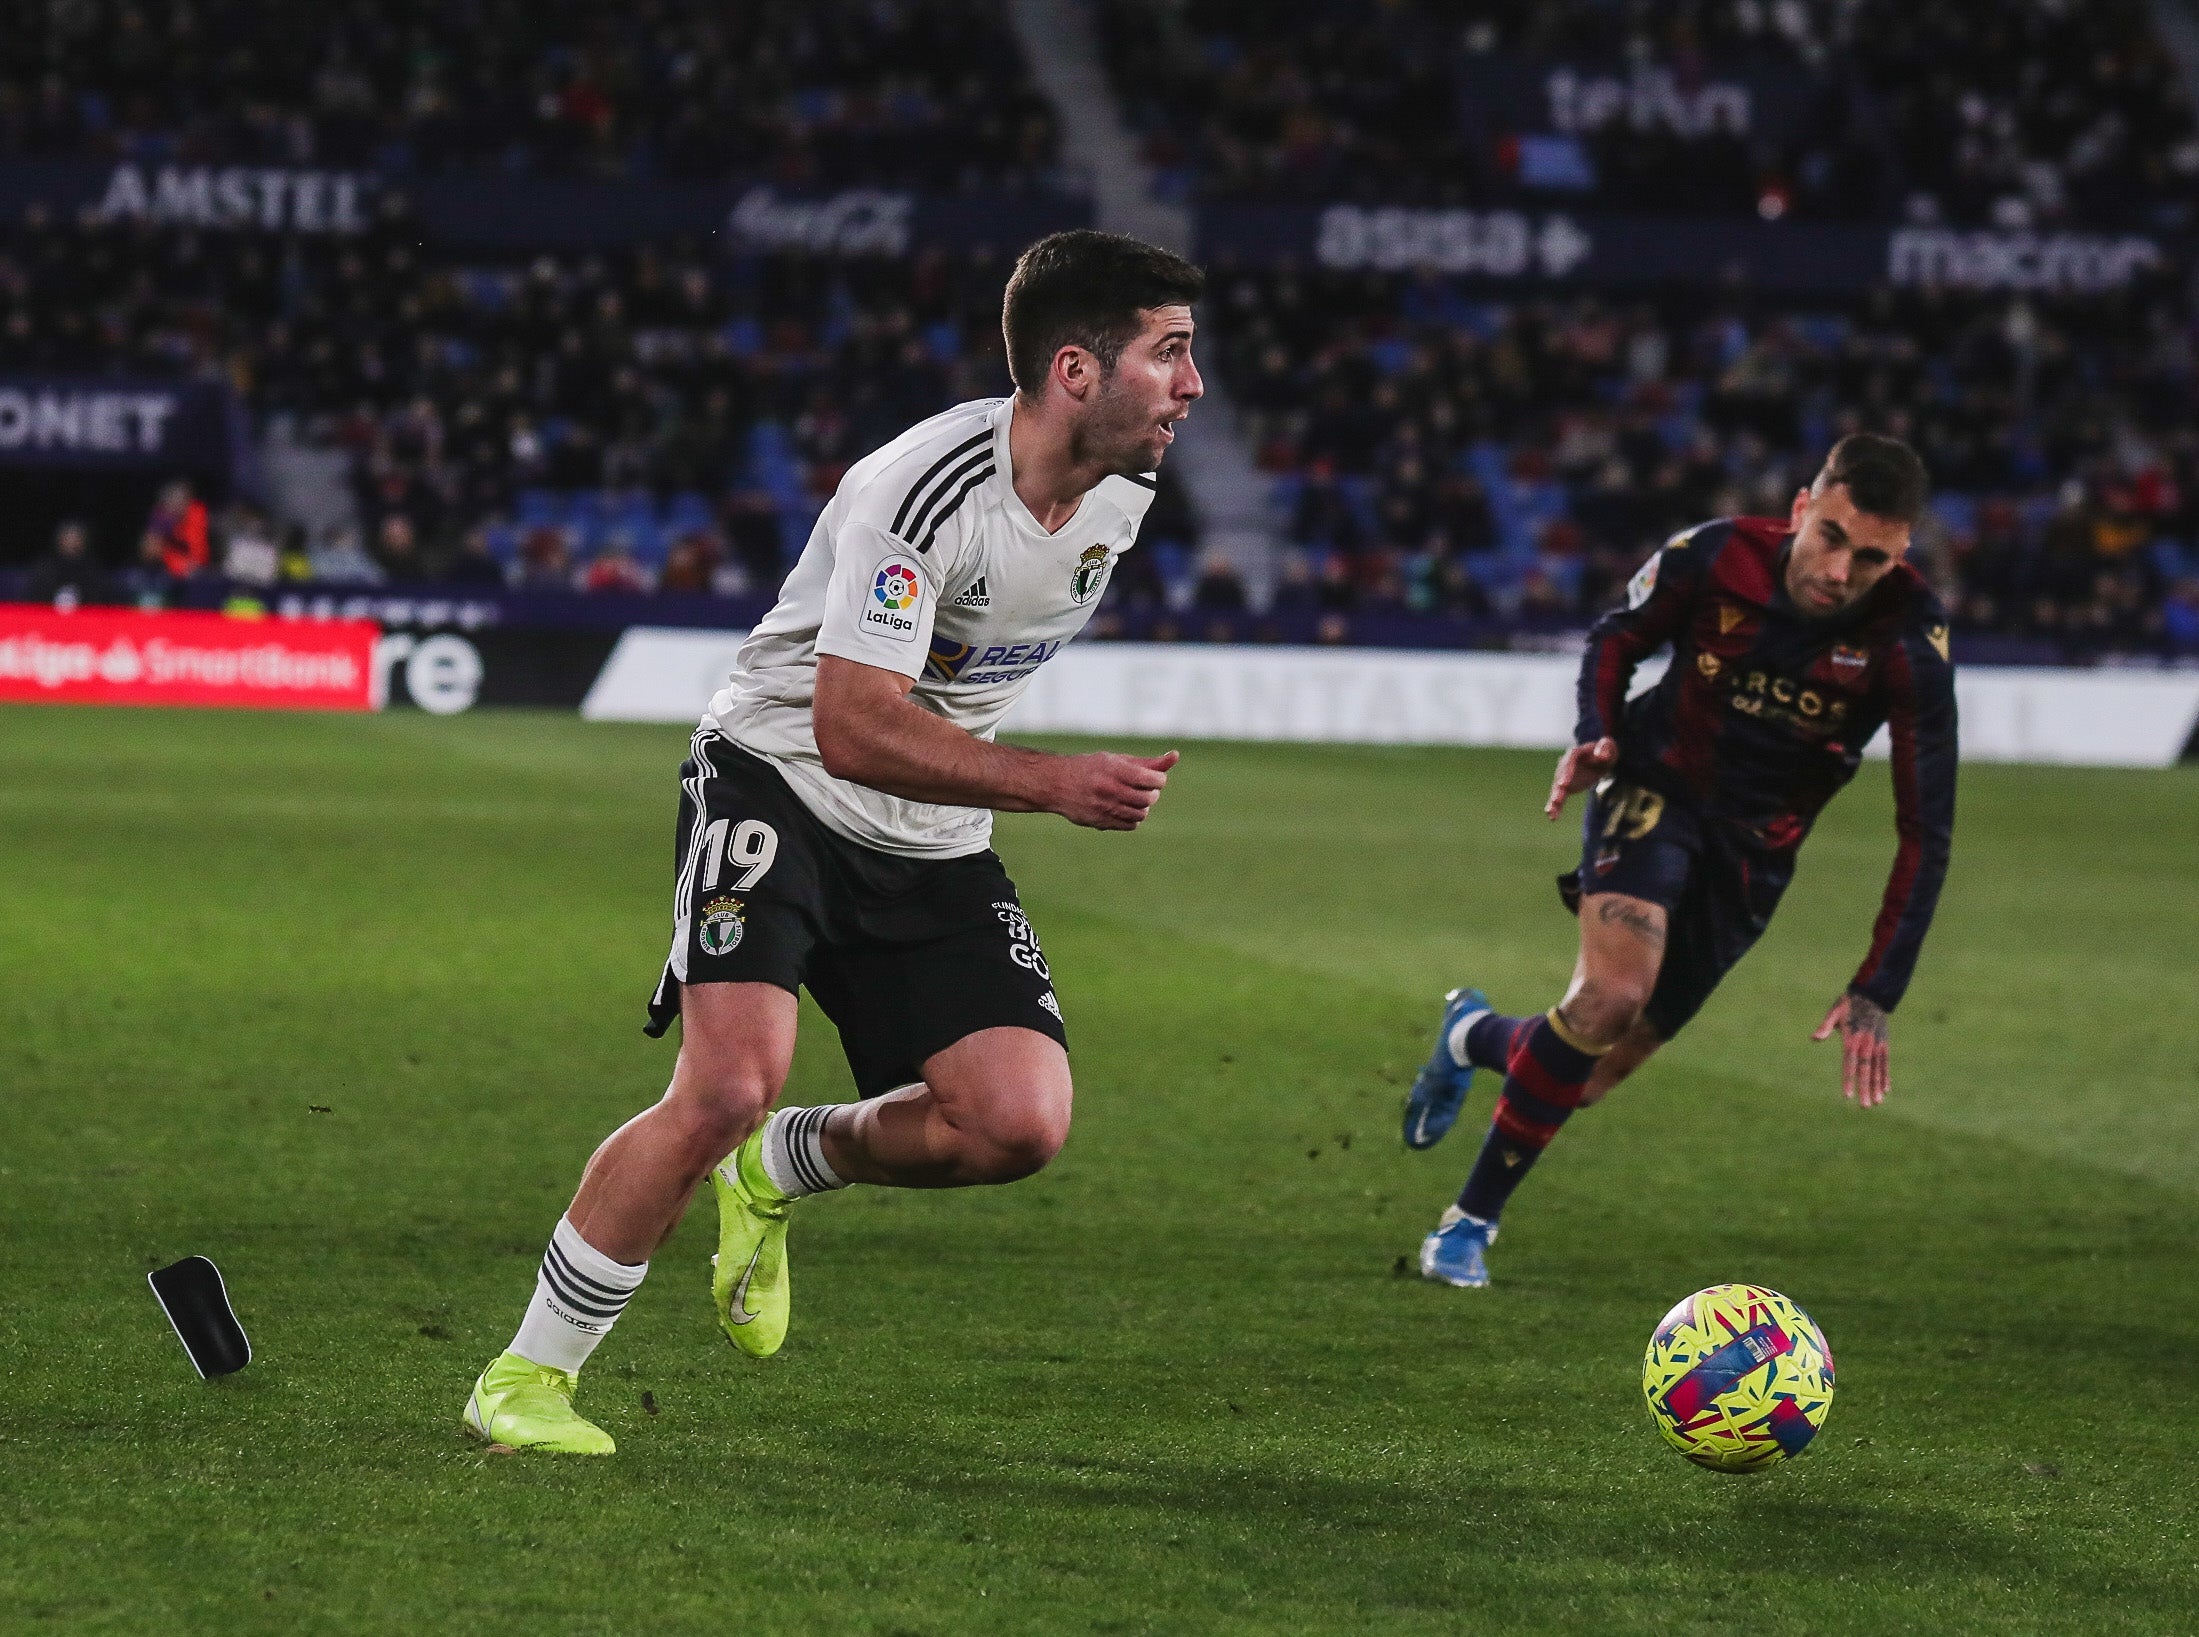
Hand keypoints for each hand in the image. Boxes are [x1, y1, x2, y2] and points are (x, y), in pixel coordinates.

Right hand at [1049, 750, 1178, 830]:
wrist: (1056, 783)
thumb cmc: (1091, 768)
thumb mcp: (1117, 760)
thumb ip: (1147, 762)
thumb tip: (1175, 756)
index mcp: (1114, 769)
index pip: (1151, 779)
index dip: (1159, 780)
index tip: (1155, 778)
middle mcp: (1109, 788)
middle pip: (1148, 798)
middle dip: (1152, 794)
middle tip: (1145, 788)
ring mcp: (1104, 807)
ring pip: (1141, 814)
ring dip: (1142, 806)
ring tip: (1133, 798)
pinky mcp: (1100, 822)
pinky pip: (1130, 825)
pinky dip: (1133, 818)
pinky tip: (1124, 808)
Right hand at [1544, 737, 1617, 819]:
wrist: (1601, 759)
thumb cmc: (1605, 751)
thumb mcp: (1608, 748)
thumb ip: (1605, 749)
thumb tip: (1600, 756)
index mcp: (1575, 754)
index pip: (1568, 761)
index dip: (1565, 772)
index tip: (1563, 784)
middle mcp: (1565, 765)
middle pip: (1560, 777)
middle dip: (1558, 789)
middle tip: (1556, 800)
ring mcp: (1564, 777)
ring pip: (1558, 789)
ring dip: (1554, 800)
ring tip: (1551, 812)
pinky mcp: (1566, 787)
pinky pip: (1560, 797)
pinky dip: (1556, 807)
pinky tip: (1552, 817)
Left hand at [1812, 991, 1890, 1106]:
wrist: (1872, 995)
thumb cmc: (1848, 1005)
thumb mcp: (1834, 1012)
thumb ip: (1825, 1026)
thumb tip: (1813, 1038)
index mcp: (1852, 1038)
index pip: (1849, 1063)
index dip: (1849, 1080)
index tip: (1847, 1095)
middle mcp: (1866, 1044)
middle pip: (1866, 1070)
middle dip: (1865, 1089)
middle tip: (1865, 1106)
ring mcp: (1876, 1045)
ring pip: (1877, 1069)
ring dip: (1878, 1086)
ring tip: (1877, 1102)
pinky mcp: (1883, 1044)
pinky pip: (1885, 1063)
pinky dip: (1886, 1076)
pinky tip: (1886, 1090)